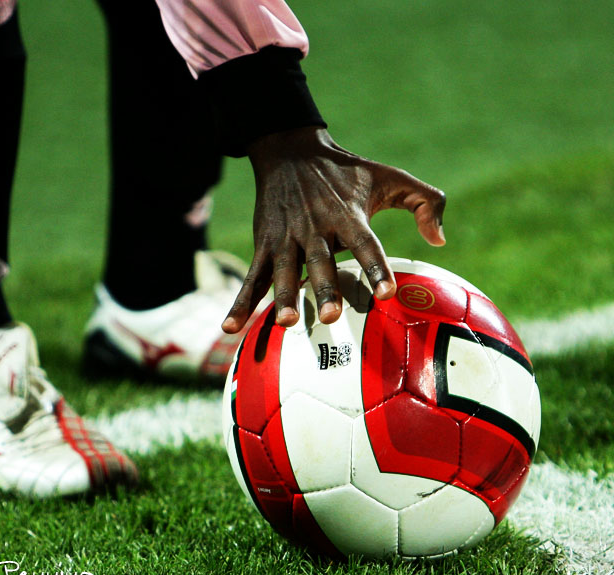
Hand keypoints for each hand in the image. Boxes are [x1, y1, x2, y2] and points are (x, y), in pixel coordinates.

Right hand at [221, 126, 445, 332]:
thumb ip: (425, 202)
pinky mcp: (264, 244)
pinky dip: (241, 302)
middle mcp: (316, 227)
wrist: (290, 150)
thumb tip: (440, 240)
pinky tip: (230, 328)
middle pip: (321, 261)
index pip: (365, 243)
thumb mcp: (390, 177)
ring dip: (283, 297)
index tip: (388, 293)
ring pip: (284, 271)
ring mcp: (286, 237)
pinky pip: (252, 277)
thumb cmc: (346, 171)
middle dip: (324, 288)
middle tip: (331, 316)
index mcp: (347, 214)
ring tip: (286, 323)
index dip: (376, 267)